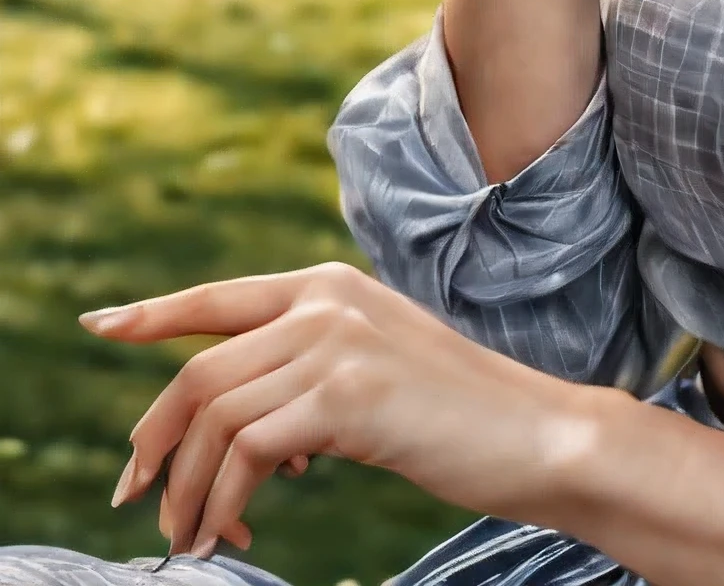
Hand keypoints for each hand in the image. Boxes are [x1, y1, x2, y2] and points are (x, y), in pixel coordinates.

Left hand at [84, 262, 595, 561]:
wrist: (529, 431)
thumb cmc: (453, 412)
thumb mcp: (371, 365)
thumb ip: (306, 365)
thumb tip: (229, 422)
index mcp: (331, 284)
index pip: (217, 298)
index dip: (151, 314)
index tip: (99, 327)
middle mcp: (327, 301)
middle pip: (197, 372)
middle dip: (153, 445)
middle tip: (138, 501)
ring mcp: (336, 344)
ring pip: (213, 419)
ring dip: (187, 491)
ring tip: (195, 536)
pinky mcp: (345, 396)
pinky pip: (245, 455)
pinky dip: (222, 503)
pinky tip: (235, 531)